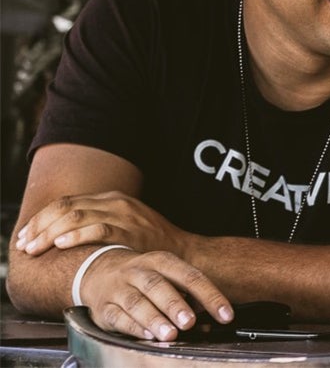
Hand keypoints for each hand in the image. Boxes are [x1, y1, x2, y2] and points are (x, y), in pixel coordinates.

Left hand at [14, 191, 193, 259]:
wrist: (183, 253)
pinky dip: (77, 236)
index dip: (41, 218)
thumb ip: (97, 222)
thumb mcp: (124, 224)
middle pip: (66, 207)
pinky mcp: (131, 231)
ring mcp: (124, 215)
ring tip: (34, 248)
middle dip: (39, 226)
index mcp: (111, 198)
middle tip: (24, 245)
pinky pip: (98, 229)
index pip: (66, 202)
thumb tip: (61, 233)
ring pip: (76, 217)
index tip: (25, 235)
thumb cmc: (149, 244)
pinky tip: (61, 245)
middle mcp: (115, 202)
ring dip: (49, 233)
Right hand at [73, 246, 232, 341]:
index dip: (210, 295)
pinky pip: (118, 318)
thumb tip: (208, 315)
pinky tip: (147, 336)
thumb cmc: (143, 278)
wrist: (97, 271)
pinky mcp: (104, 308)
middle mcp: (139, 272)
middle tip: (189, 322)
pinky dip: (134, 328)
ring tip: (170, 334)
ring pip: (136, 303)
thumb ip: (188, 294)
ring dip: (154, 319)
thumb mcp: (167, 275)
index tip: (225, 314)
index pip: (190, 276)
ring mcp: (119, 289)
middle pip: (158, 286)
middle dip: (175, 305)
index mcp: (162, 261)